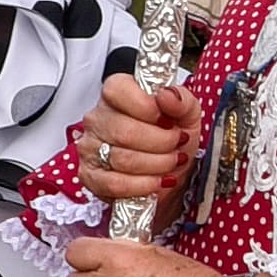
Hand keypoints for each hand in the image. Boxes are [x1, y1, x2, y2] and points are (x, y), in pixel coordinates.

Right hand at [77, 72, 199, 210]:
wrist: (169, 172)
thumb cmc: (172, 138)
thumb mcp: (186, 114)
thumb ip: (182, 100)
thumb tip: (167, 96)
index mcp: (115, 95)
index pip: (117, 90)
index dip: (146, 107)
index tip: (166, 120)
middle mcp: (97, 119)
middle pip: (125, 131)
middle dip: (161, 143)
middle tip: (176, 145)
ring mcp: (90, 148)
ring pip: (123, 159)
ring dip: (157, 165)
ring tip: (171, 163)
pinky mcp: (90, 177)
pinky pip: (115, 184)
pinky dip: (143, 185)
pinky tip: (157, 181)